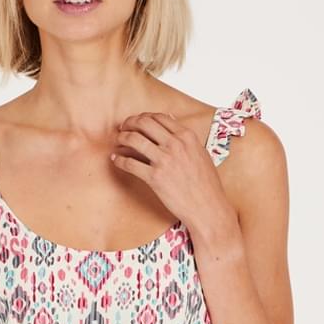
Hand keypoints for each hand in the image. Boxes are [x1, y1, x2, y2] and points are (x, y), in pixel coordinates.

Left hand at [110, 112, 231, 232]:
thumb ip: (185, 137)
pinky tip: (116, 160)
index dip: (144, 116)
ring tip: (118, 141)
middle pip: (144, 123)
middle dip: (129, 123)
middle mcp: (175, 144)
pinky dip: (119, 160)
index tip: (136, 121)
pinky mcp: (154, 177)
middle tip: (123, 128)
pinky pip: (130, 163)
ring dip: (122, 138)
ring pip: (133, 139)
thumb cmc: (206, 183)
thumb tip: (171, 119)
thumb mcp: (200, 153)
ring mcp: (164, 160)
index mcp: (187, 136)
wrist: (206, 206)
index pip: (159, 117)